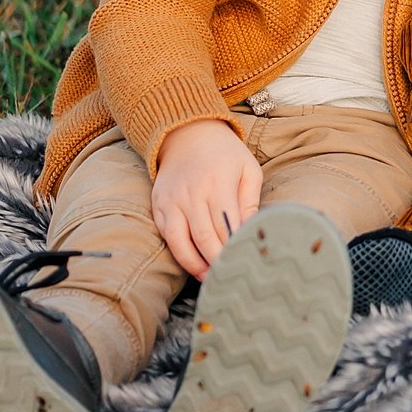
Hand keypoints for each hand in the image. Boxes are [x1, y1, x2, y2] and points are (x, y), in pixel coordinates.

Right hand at [151, 119, 262, 277]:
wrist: (188, 132)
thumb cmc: (225, 153)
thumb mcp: (248, 169)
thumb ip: (251, 202)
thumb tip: (252, 232)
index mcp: (219, 183)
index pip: (226, 226)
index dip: (234, 249)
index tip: (245, 264)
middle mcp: (192, 193)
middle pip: (204, 238)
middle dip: (217, 262)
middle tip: (230, 277)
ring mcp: (172, 200)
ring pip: (181, 242)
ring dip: (195, 265)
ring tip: (210, 278)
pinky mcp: (159, 205)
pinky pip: (166, 235)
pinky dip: (179, 253)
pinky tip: (193, 264)